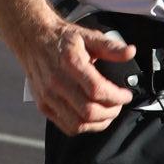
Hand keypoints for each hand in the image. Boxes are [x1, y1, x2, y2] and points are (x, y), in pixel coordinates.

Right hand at [26, 19, 138, 135]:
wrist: (33, 39)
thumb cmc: (62, 39)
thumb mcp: (88, 36)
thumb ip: (111, 47)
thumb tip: (130, 52)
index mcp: (70, 62)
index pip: (97, 90)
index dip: (117, 97)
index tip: (126, 95)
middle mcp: (57, 81)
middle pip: (89, 110)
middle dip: (111, 112)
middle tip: (119, 105)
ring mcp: (48, 96)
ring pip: (78, 123)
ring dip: (99, 123)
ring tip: (108, 113)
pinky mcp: (43, 105)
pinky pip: (66, 126)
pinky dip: (83, 127)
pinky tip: (92, 118)